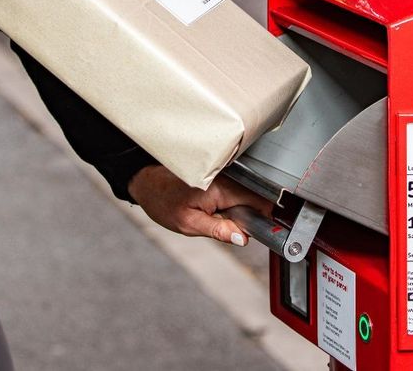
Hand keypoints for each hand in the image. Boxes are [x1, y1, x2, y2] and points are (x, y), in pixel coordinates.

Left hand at [127, 165, 272, 246]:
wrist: (146, 182)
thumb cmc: (162, 201)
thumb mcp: (189, 224)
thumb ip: (218, 230)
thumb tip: (243, 238)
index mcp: (222, 188)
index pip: (260, 202)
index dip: (266, 219)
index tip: (266, 232)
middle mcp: (226, 177)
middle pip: (256, 199)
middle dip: (253, 217)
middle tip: (234, 229)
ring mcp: (225, 174)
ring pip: (248, 196)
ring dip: (243, 211)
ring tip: (223, 220)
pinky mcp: (221, 175)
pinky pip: (237, 192)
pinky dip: (234, 204)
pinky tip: (220, 211)